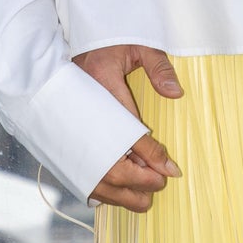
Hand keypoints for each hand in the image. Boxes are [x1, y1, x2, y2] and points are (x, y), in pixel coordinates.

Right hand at [75, 43, 182, 211]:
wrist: (72, 43)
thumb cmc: (107, 43)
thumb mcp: (137, 45)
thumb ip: (158, 66)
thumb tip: (175, 92)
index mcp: (102, 86)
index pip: (129, 131)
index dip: (150, 154)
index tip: (170, 169)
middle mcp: (84, 112)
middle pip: (109, 161)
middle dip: (136, 180)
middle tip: (159, 185)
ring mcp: (72, 127)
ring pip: (93, 172)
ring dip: (118, 191)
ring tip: (143, 200)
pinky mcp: (66, 135)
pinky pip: (80, 169)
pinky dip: (98, 185)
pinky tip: (114, 193)